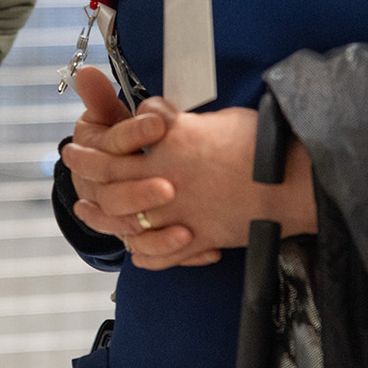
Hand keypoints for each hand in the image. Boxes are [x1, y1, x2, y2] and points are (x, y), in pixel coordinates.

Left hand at [64, 90, 315, 270]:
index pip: (119, 140)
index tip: (80, 137)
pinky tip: (133, 247)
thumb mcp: (215, 120)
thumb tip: (159, 115)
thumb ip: (180, 120)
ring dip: (102, 215)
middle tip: (70, 159)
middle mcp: (168, 178)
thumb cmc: (263, 141)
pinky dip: (144, 251)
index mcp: (172, 142)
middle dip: (86, 167)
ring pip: (127, 218)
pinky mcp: (199, 238)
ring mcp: (181, 212)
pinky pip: (161, 252)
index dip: (96, 140)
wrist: (297, 180)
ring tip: (86, 208)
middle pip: (111, 176)